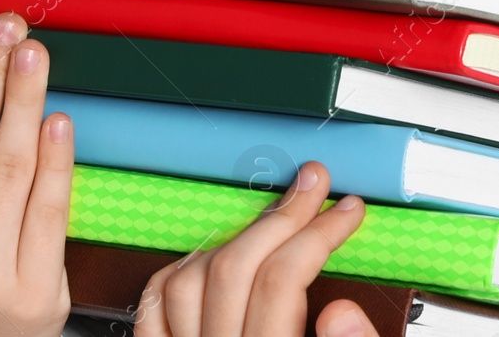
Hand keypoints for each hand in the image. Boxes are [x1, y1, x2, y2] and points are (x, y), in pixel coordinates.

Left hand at [135, 162, 380, 336]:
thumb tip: (344, 312)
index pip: (283, 281)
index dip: (320, 234)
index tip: (346, 210)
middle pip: (234, 268)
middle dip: (282, 216)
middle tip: (314, 185)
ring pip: (187, 281)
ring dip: (232, 239)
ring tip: (270, 220)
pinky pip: (152, 310)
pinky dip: (178, 276)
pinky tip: (207, 258)